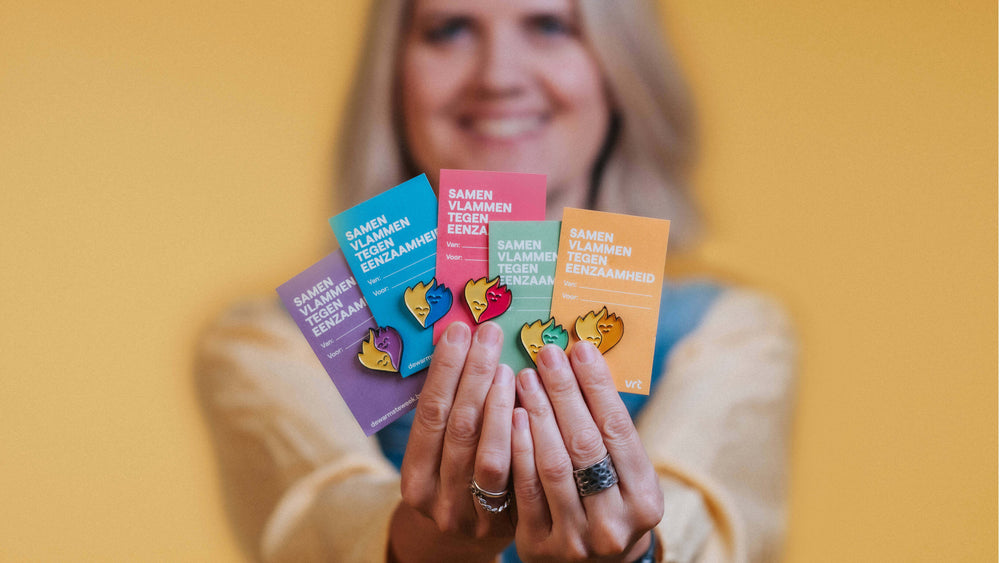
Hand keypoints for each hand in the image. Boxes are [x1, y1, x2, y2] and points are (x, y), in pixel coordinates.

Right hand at [389, 322, 514, 562]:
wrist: (462, 542)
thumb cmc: (450, 479)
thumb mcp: (435, 454)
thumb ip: (445, 411)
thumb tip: (459, 341)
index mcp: (414, 478)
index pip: (429, 414)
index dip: (445, 370)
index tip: (459, 331)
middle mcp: (439, 500)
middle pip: (460, 429)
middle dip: (476, 375)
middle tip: (490, 334)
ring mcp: (475, 515)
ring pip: (492, 455)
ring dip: (502, 404)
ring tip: (512, 366)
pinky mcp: (509, 523)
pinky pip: (522, 476)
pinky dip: (527, 439)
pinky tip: (535, 406)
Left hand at [511, 342, 663, 561]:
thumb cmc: (608, 500)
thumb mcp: (624, 474)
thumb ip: (608, 431)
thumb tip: (582, 361)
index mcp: (645, 500)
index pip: (619, 431)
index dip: (598, 387)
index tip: (581, 349)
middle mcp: (614, 524)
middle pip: (585, 444)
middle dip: (564, 393)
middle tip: (547, 354)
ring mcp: (575, 539)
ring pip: (552, 464)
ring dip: (537, 414)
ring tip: (526, 377)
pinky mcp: (539, 545)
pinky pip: (523, 487)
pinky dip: (518, 447)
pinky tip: (510, 414)